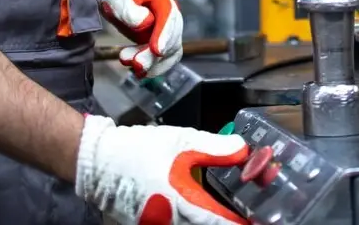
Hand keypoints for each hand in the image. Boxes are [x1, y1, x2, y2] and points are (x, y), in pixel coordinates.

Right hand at [75, 115, 248, 224]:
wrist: (97, 162)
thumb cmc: (139, 150)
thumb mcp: (181, 142)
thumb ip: (215, 149)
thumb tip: (245, 151)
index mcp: (181, 202)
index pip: (220, 222)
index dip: (241, 222)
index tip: (261, 219)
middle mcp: (168, 222)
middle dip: (225, 222)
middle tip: (245, 215)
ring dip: (208, 222)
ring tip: (225, 213)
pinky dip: (189, 221)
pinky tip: (197, 212)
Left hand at [96, 0, 183, 77]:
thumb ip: (129, 10)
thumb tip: (146, 22)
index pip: (170, 18)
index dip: (165, 35)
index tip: (157, 51)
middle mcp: (170, 15)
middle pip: (172, 39)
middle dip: (155, 55)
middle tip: (136, 64)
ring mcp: (166, 29)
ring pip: (169, 52)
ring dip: (152, 64)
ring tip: (131, 65)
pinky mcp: (159, 42)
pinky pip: (163, 59)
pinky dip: (152, 67)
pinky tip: (137, 71)